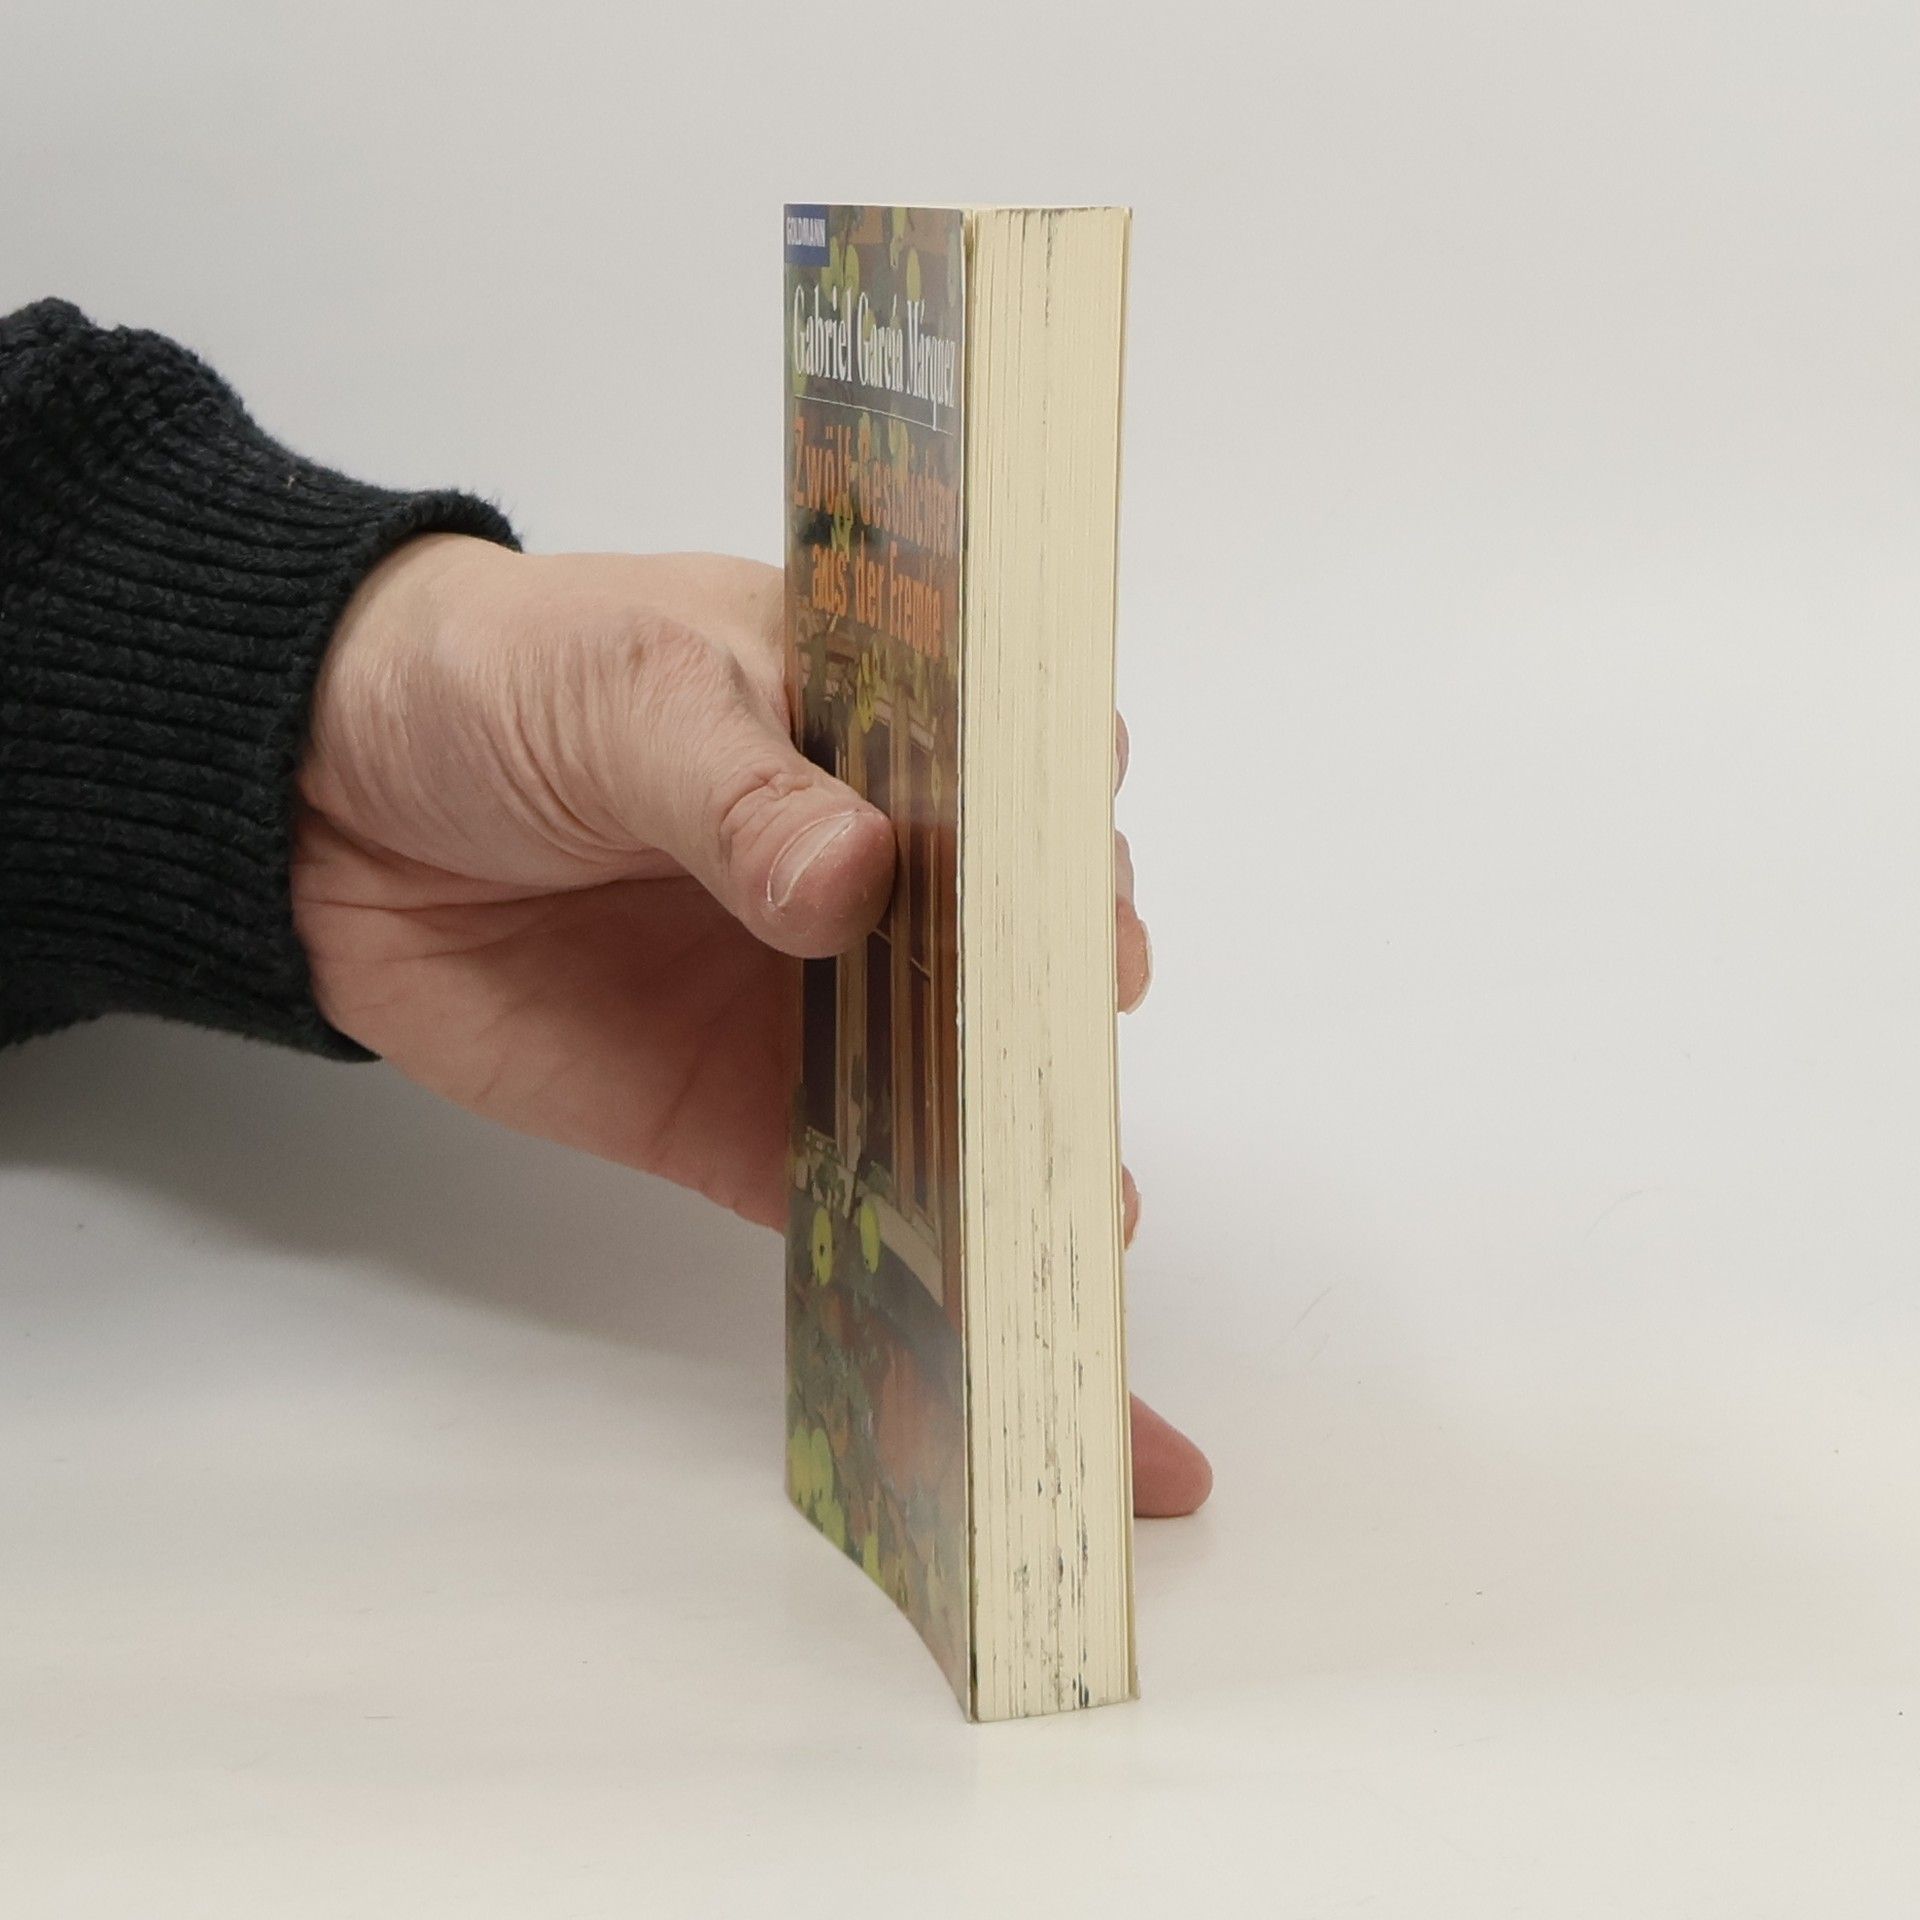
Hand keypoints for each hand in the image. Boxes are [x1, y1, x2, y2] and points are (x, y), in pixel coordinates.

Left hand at [294, 535, 1210, 1516]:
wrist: (327, 796)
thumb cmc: (504, 682)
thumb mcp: (632, 690)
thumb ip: (741, 790)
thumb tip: (857, 880)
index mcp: (891, 742)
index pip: (1033, 802)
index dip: (1075, 862)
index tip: (1088, 927)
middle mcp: (891, 886)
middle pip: (1018, 968)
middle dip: (1065, 1035)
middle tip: (1075, 1092)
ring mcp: (824, 1010)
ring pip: (955, 1098)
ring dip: (1019, 1171)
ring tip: (1071, 1245)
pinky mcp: (740, 1116)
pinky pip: (845, 1195)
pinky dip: (909, 1257)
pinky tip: (976, 1313)